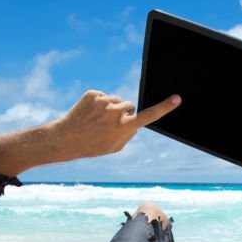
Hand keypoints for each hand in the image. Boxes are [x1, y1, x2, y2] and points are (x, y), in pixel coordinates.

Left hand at [52, 90, 180, 158]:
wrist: (64, 139)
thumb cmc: (92, 146)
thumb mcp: (115, 147)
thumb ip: (129, 134)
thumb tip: (135, 120)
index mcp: (123, 128)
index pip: (148, 116)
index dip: (164, 108)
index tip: (177, 99)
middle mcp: (115, 112)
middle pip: (129, 107)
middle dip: (123, 113)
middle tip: (108, 125)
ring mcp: (104, 101)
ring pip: (116, 100)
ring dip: (110, 108)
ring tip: (95, 121)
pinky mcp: (93, 94)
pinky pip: (102, 96)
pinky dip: (97, 103)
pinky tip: (87, 114)